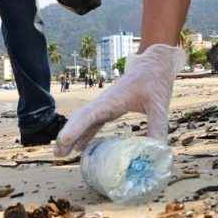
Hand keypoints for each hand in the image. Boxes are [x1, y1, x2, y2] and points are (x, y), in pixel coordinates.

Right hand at [54, 44, 185, 156]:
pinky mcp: (110, 107)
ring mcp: (105, 105)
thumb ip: (158, 128)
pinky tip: (80, 147)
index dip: (75, 128)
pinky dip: (85, 134)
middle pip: (80, 118)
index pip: (89, 115)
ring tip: (61, 154)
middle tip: (57, 154)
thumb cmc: (155, 80)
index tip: (63, 140)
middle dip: (67, 135)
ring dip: (72, 136)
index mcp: (112, 100)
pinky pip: (93, 122)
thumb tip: (157, 152)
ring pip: (83, 120)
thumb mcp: (160, 105)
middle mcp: (104, 102)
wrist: (154, 63)